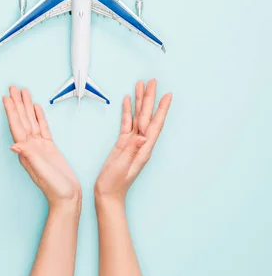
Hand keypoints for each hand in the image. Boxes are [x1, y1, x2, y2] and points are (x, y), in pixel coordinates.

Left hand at [3, 86, 81, 210]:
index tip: (6, 98)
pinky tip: (37, 108)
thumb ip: (29, 157)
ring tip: (24, 92)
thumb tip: (14, 146)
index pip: (17, 127)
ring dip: (27, 106)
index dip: (11, 112)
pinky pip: (43, 127)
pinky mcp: (49, 147)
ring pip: (32, 121)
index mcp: (26, 151)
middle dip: (17, 103)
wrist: (68, 197)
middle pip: (22, 120)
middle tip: (13, 88)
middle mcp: (30, 147)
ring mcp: (39, 146)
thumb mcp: (41, 171)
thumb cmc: (54, 188)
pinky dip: (39, 116)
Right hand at [94, 79, 171, 203]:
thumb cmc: (115, 183)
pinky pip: (127, 123)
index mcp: (144, 148)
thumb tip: (142, 136)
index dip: (162, 109)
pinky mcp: (123, 142)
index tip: (167, 95)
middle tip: (152, 81)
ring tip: (140, 85)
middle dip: (150, 98)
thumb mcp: (123, 167)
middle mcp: (141, 143)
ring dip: (140, 101)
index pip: (155, 124)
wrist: (108, 194)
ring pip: (138, 116)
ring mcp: (132, 142)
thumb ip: (132, 151)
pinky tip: (127, 100)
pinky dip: (128, 111)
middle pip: (147, 116)